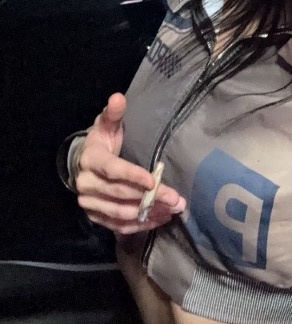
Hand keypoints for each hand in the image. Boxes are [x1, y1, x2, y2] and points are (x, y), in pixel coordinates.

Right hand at [75, 93, 185, 233]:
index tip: (153, 180)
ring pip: (120, 213)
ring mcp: (90, 203)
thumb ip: (114, 114)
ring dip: (148, 213)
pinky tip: (159, 219)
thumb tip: (118, 97)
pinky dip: (140, 225)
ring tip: (172, 209)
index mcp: (91, 159)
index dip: (133, 176)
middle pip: (120, 194)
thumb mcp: (106, 125)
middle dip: (150, 197)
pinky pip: (118, 226)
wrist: (83, 164)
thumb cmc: (102, 143)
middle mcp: (87, 184)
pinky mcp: (96, 217)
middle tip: (176, 199)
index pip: (113, 170)